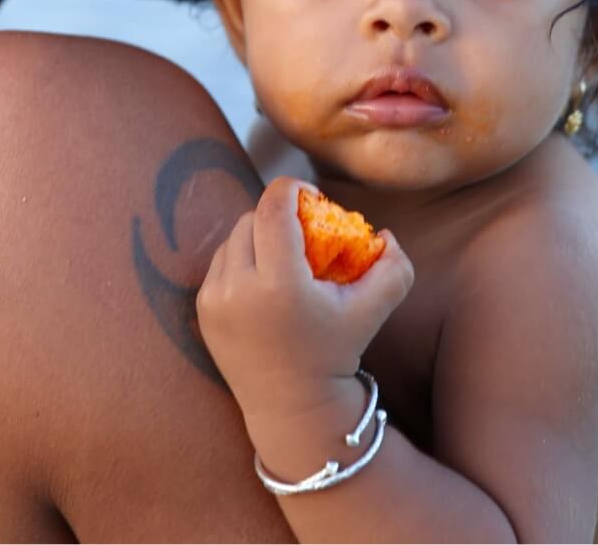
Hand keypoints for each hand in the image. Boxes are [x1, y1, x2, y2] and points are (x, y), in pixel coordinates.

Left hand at [197, 176, 414, 423]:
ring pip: (233, 238)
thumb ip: (395, 267)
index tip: (311, 196)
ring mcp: (215, 300)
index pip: (274, 208)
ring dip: (258, 236)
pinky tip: (263, 278)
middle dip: (278, 215)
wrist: (292, 408)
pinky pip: (220, 263)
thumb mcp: (374, 310)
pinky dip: (242, 260)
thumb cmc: (335, 354)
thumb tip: (386, 233)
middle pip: (253, 219)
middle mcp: (239, 289)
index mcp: (280, 284)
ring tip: (283, 254)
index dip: (292, 188)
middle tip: (302, 228)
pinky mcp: (203, 311)